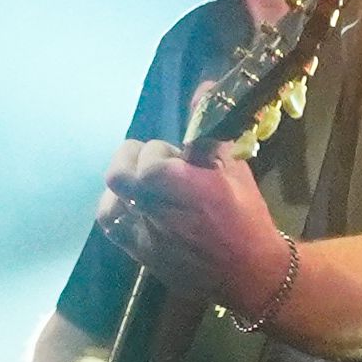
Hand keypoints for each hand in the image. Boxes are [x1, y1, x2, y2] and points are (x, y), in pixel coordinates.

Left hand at [100, 139, 287, 324]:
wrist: (250, 274)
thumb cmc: (246, 219)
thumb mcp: (236, 169)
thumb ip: (211, 131)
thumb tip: (203, 87)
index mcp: (187, 188)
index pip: (151, 155)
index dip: (162, 151)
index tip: (180, 156)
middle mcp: (160, 211)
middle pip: (122, 172)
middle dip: (138, 160)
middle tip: (159, 165)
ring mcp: (146, 234)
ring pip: (113, 196)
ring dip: (126, 182)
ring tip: (146, 184)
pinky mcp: (140, 252)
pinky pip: (112, 223)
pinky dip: (116, 206)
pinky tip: (134, 203)